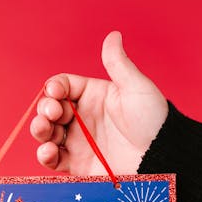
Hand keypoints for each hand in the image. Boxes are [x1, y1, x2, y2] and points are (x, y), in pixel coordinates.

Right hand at [30, 31, 167, 175]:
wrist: (161, 158)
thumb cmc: (153, 122)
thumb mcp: (136, 88)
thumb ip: (118, 64)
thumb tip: (113, 35)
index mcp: (93, 96)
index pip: (63, 86)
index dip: (54, 87)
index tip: (56, 92)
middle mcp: (82, 118)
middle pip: (49, 109)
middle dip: (44, 109)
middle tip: (53, 113)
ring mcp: (78, 142)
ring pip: (47, 133)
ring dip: (39, 129)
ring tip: (45, 129)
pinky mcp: (77, 165)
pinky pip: (53, 160)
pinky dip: (45, 155)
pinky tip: (49, 151)